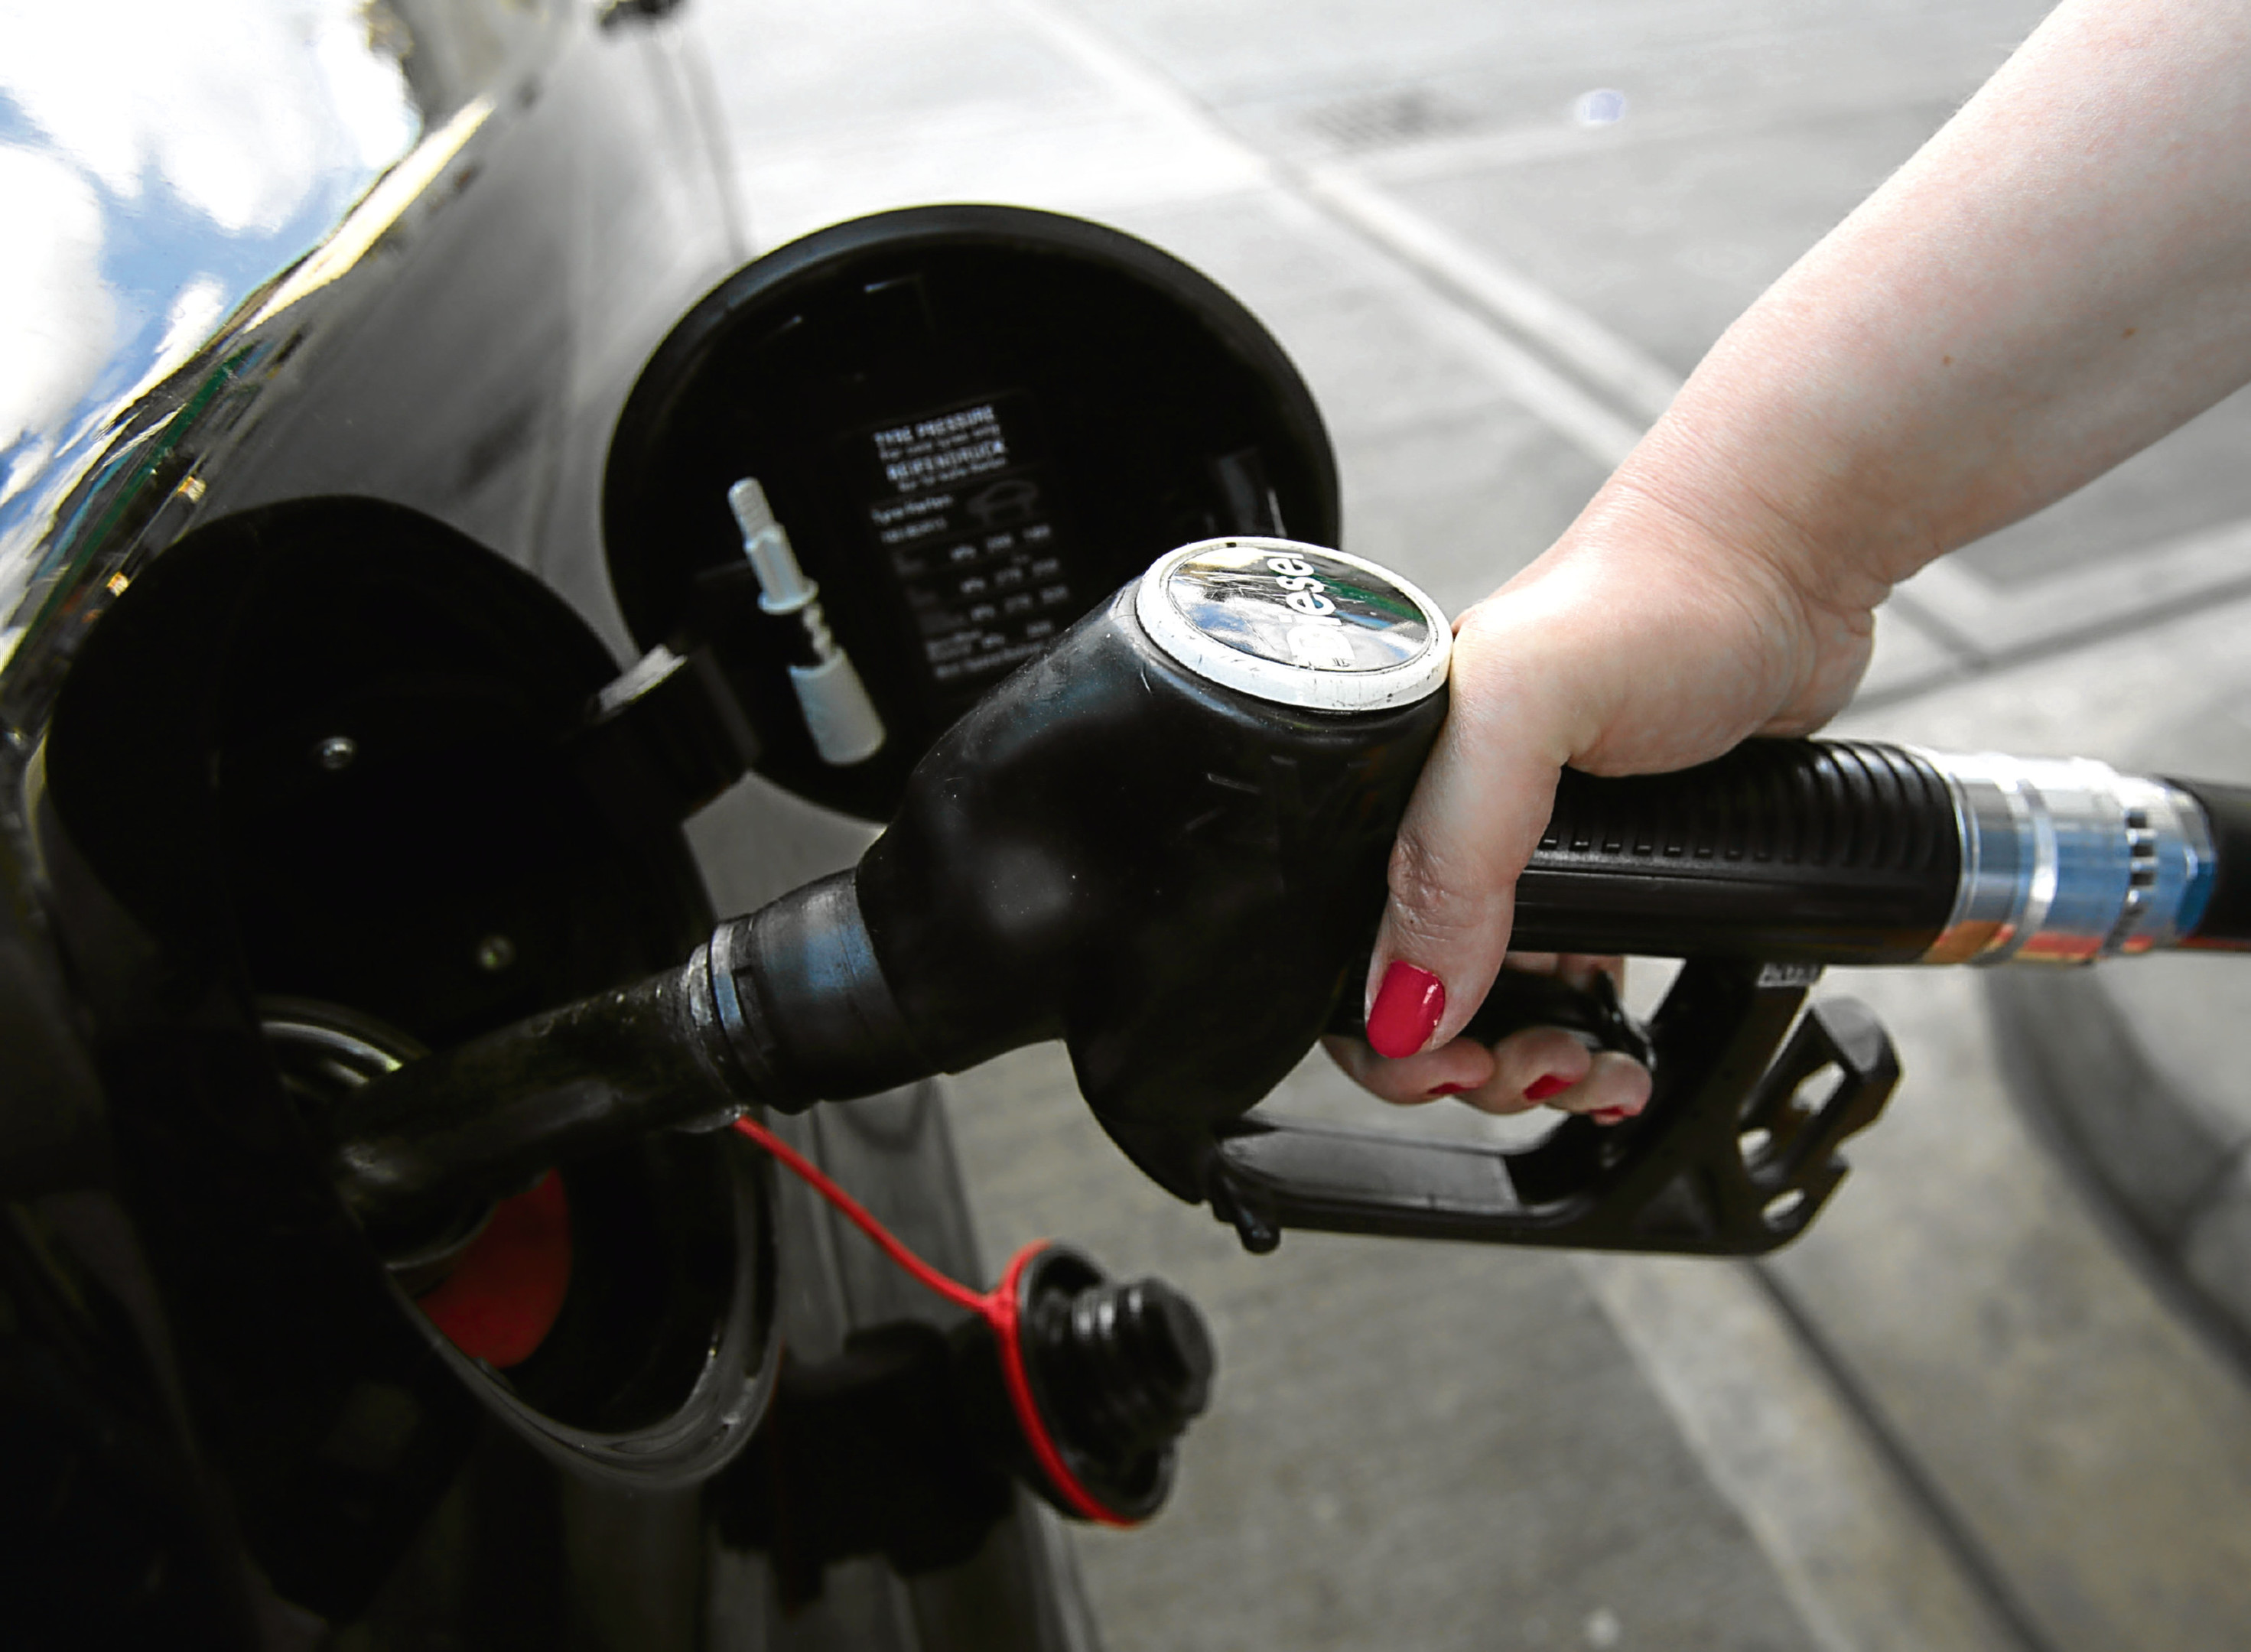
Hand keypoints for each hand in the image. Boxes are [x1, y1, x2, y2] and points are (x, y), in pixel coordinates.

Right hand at [1335, 471, 1878, 1119]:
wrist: (1792, 564)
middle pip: (1416, 990)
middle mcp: (1454, 820)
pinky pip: (1578, 984)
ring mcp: (1537, 848)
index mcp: (1397, 783)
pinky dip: (1592, 1037)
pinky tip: (1621, 1047)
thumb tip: (1407, 1003)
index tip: (1438, 1063)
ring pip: (1498, 1003)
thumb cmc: (1657, 595)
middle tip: (1526, 1071)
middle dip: (1462, 1064)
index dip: (1376, 1025)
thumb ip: (1452, 853)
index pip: (1341, 939)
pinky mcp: (1619, 865)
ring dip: (1531, 1066)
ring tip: (1590, 1070)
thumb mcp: (1525, 707)